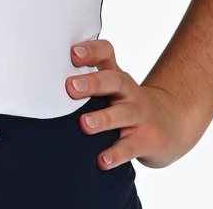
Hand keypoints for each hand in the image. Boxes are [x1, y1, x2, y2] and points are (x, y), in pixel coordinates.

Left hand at [65, 39, 199, 169]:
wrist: (172, 125)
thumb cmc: (129, 106)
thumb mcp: (113, 90)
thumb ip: (86, 84)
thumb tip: (41, 84)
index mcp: (116, 77)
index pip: (106, 54)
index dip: (91, 51)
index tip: (73, 53)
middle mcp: (128, 92)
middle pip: (114, 81)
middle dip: (92, 83)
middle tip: (70, 87)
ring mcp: (140, 115)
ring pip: (123, 114)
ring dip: (103, 119)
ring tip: (85, 124)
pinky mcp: (147, 139)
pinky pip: (130, 147)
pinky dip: (116, 154)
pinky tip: (102, 161)